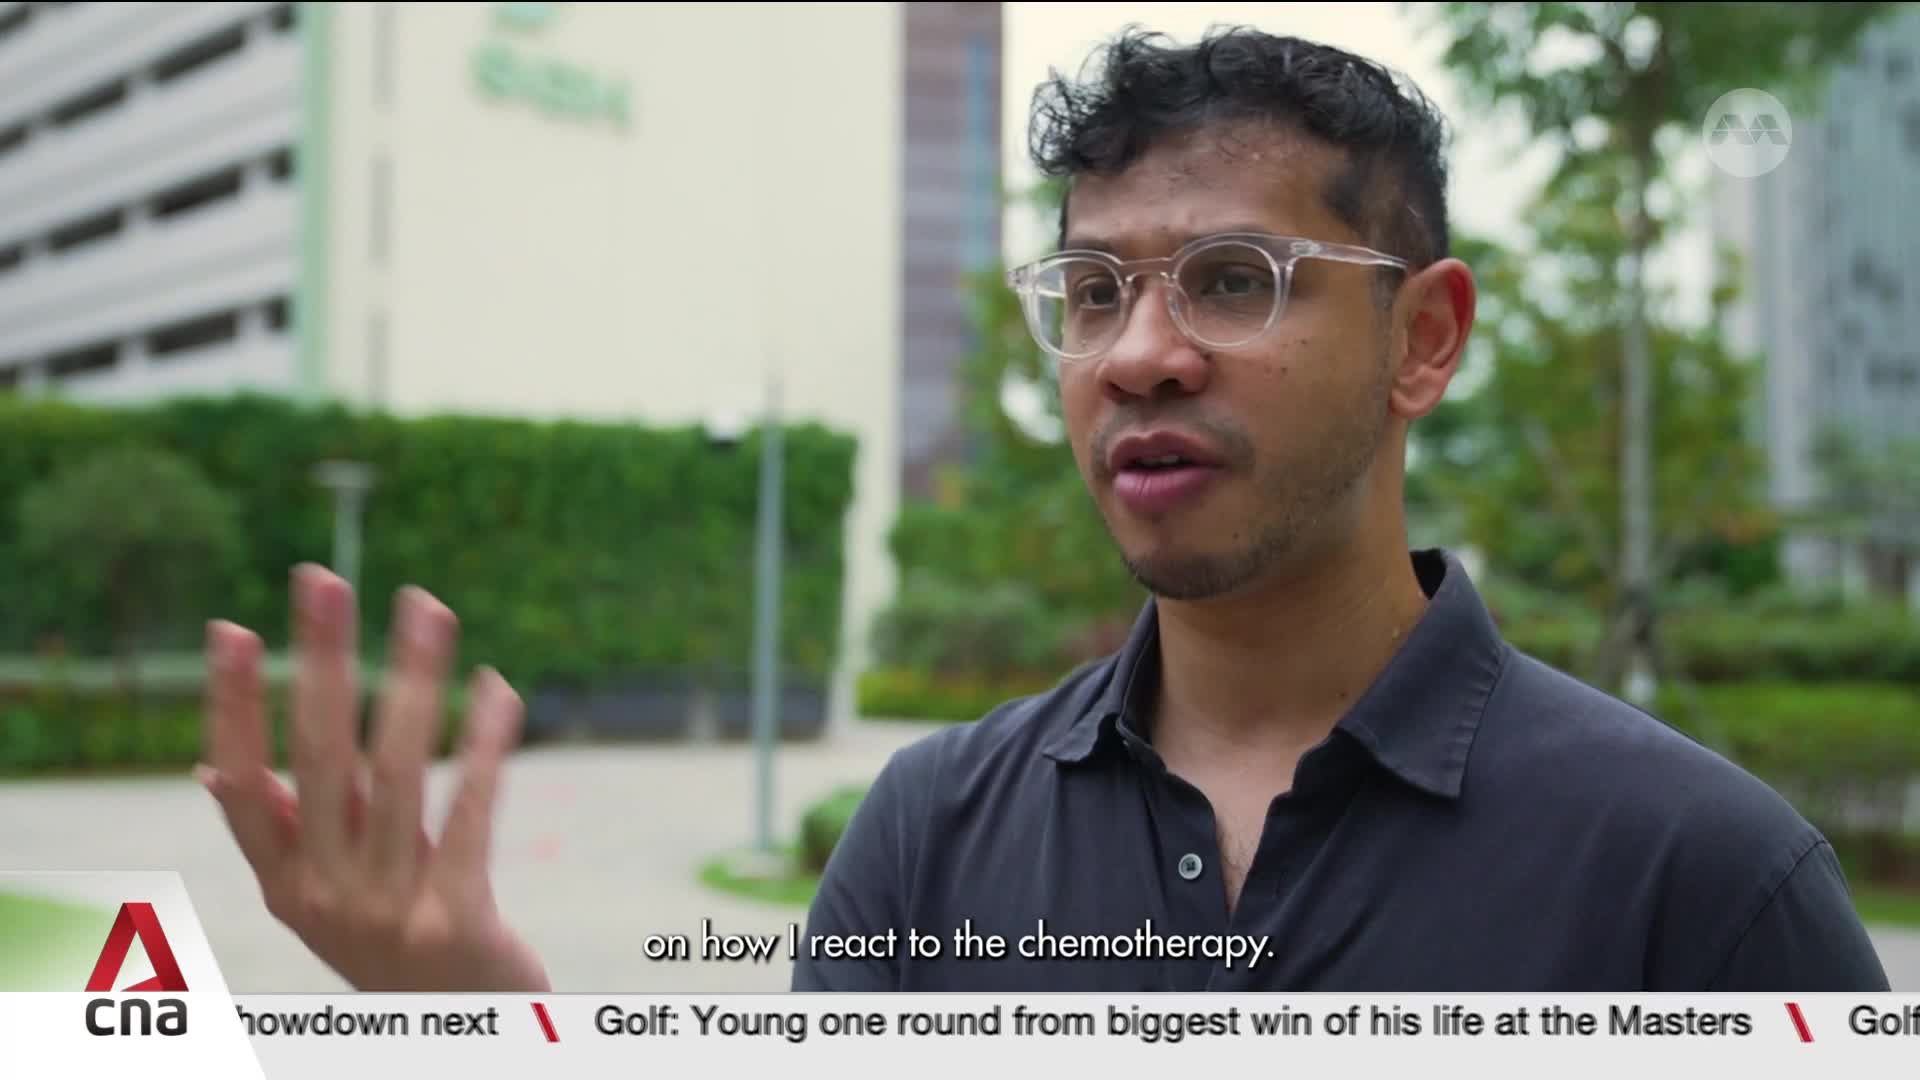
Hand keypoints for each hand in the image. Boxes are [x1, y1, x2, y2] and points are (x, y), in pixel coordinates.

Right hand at [199, 564, 550, 991]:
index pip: (244, 786)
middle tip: (323, 579)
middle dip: (321, 662)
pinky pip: (470, 812)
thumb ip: (291, 834)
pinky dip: (484, 744)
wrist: (464, 1037)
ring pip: (397, 771)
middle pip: (319, 759)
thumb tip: (216, 768)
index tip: (231, 629)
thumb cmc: (399, 950)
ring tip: (427, 607)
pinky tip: (498, 688)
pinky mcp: (455, 920)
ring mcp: (388, 911)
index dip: (235, 708)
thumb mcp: (328, 900)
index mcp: (286, 887)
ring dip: (415, 679)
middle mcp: (326, 897)